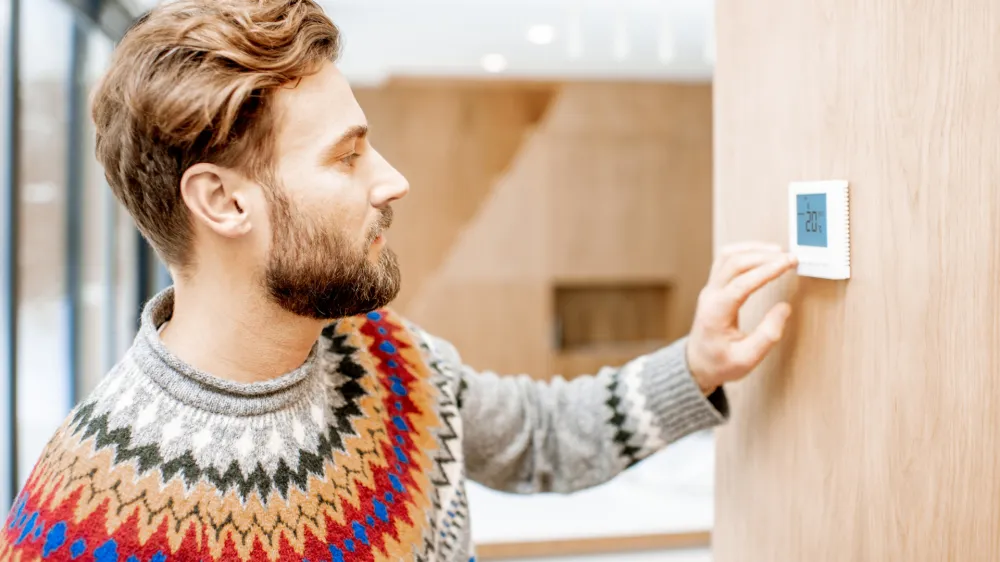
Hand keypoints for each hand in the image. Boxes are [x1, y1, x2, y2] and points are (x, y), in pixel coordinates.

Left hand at [686, 242, 797, 393]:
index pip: (741, 283)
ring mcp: (709, 289)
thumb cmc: (720, 363)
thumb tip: (784, 308)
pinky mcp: (713, 287)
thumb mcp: (747, 359)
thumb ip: (767, 335)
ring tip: (779, 252)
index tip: (789, 262)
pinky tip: (762, 254)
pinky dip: (744, 252)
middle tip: (791, 257)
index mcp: (716, 313)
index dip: (767, 270)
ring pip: (727, 257)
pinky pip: (725, 260)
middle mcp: (709, 296)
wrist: (697, 364)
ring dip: (753, 250)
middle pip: (733, 263)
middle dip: (764, 256)